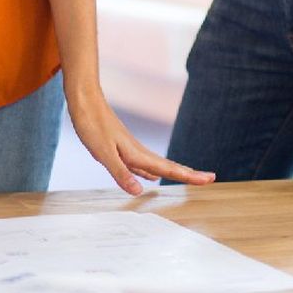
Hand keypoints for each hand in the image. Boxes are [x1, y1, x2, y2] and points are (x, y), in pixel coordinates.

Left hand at [67, 90, 214, 194]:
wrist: (84, 99)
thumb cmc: (91, 124)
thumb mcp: (103, 152)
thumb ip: (121, 173)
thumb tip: (139, 192)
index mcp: (135, 154)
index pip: (168, 168)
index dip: (188, 175)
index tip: (209, 179)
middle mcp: (136, 151)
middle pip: (167, 166)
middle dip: (188, 173)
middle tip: (209, 179)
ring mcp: (129, 148)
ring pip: (156, 164)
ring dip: (172, 172)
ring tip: (187, 177)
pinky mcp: (120, 146)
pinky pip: (142, 163)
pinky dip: (151, 171)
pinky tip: (150, 176)